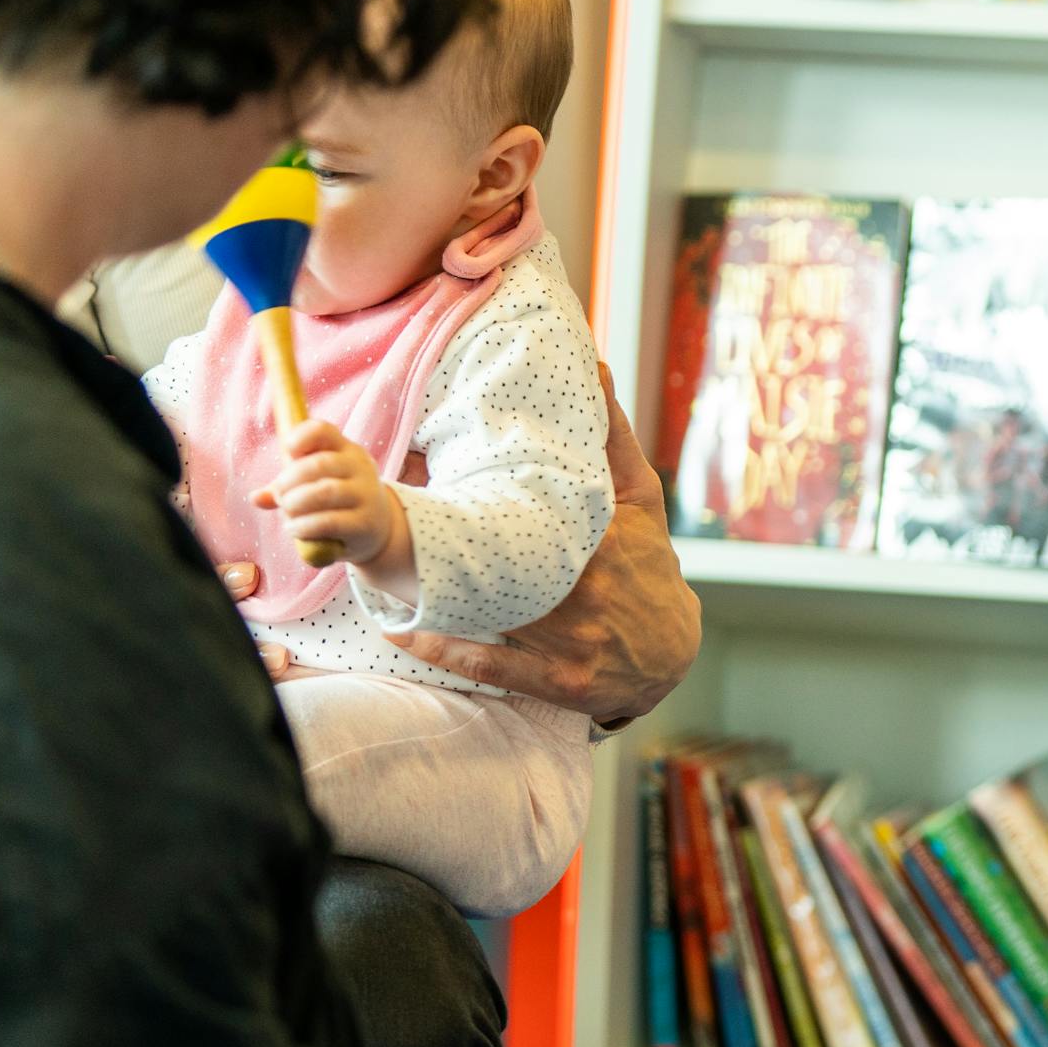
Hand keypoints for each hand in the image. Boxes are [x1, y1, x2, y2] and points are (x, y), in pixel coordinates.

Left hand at [253, 418, 402, 569]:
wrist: (378, 529)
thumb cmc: (337, 501)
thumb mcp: (315, 485)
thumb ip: (286, 487)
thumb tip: (256, 498)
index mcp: (346, 450)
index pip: (324, 431)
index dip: (301, 436)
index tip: (287, 451)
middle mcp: (360, 468)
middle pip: (321, 464)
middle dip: (290, 480)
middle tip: (280, 495)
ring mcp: (366, 495)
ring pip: (326, 492)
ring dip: (296, 503)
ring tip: (287, 512)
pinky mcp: (365, 523)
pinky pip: (330, 522)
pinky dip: (305, 526)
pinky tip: (295, 529)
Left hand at [386, 365, 700, 724]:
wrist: (673, 654)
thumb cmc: (650, 566)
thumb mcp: (640, 500)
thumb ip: (613, 436)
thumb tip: (592, 366)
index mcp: (601, 538)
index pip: (526, 506)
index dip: (466, 487)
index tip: (414, 460)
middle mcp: (585, 587)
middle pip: (496, 557)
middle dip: (438, 533)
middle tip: (382, 509)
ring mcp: (570, 638)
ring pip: (484, 607)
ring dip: (427, 586)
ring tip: (373, 560)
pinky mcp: (556, 680)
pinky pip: (486, 662)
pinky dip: (440, 647)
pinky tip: (398, 627)